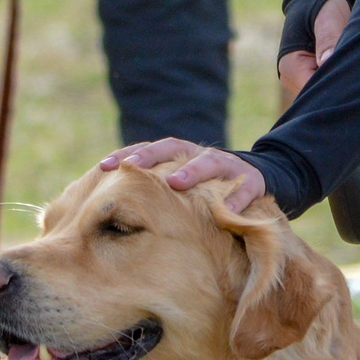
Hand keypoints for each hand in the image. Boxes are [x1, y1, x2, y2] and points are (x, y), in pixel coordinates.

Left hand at [97, 139, 265, 214]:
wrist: (256, 181)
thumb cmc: (206, 189)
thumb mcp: (181, 186)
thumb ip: (155, 189)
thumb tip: (114, 202)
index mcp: (179, 154)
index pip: (149, 149)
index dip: (127, 155)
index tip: (103, 167)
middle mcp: (200, 155)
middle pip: (174, 148)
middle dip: (152, 156)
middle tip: (133, 167)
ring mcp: (227, 166)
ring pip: (209, 163)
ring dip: (192, 171)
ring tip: (176, 182)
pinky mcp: (252, 182)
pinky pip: (244, 190)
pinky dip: (236, 200)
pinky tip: (227, 211)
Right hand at [277, 0, 351, 106]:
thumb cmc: (321, 5)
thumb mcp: (327, 19)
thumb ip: (328, 40)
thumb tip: (327, 62)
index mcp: (290, 66)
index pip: (313, 91)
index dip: (336, 90)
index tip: (358, 82)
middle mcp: (292, 78)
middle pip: (319, 97)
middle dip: (341, 90)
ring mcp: (300, 81)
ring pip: (325, 94)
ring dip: (343, 86)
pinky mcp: (312, 78)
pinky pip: (328, 87)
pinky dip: (342, 82)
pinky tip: (357, 75)